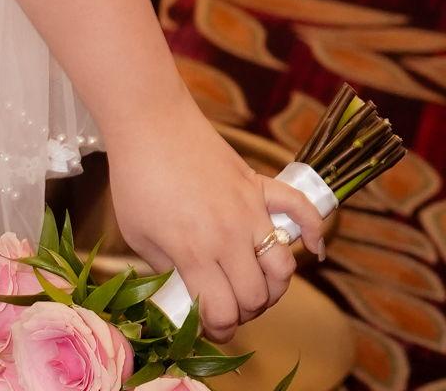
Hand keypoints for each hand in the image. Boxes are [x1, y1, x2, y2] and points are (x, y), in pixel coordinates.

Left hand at [108, 98, 327, 343]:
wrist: (148, 121)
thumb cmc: (135, 176)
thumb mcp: (136, 233)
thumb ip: (165, 269)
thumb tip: (188, 292)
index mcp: (194, 251)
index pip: (223, 313)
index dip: (218, 329)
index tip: (210, 326)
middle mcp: (229, 236)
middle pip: (256, 298)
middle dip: (243, 311)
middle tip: (225, 301)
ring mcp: (249, 211)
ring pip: (283, 270)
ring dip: (272, 286)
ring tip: (252, 281)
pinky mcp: (259, 186)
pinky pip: (302, 211)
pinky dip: (315, 231)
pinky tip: (313, 249)